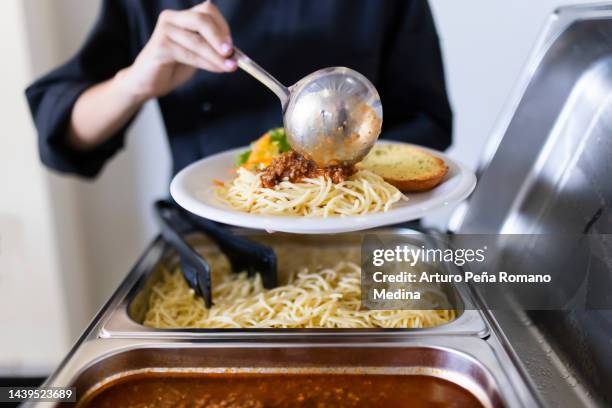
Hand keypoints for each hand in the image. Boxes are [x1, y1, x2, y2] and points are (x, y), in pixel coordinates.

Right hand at [118, 1, 235, 101]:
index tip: (232, 46)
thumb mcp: (197, 53)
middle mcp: (171, 18)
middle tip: (231, 53)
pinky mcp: (160, 46)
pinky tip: (216, 69)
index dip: (223, 26)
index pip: (207, 10)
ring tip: (229, 67)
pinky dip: (206, 63)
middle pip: (202, 19)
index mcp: (182, 16)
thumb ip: (211, 47)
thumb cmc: (174, 66)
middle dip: (220, 37)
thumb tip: (234, 52)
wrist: (149, 82)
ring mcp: (164, 30)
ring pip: (198, 40)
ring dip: (216, 56)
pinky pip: (190, 54)